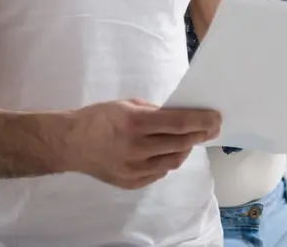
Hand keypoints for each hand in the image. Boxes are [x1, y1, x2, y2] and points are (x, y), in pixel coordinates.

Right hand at [65, 99, 219, 189]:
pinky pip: (158, 173)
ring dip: (184, 149)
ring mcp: (134, 169)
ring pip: (172, 162)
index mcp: (136, 123)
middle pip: (180, 144)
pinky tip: (166, 153)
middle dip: (200, 135)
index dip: (202, 121)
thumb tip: (178, 118)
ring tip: (188, 141)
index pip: (179, 123)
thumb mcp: (127, 104)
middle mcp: (137, 148)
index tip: (217, 119)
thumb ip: (153, 112)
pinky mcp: (130, 183)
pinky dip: (166, 162)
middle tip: (211, 129)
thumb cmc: (98, 117)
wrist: (69, 143)